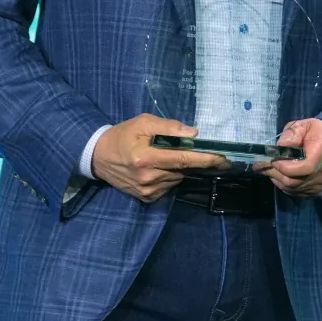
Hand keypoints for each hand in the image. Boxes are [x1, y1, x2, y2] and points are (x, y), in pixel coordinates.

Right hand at [91, 113, 228, 201]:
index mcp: (146, 158)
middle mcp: (147, 177)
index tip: (223, 158)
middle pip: (182, 170)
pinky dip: (170, 176)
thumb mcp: (143, 122)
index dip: (205, 159)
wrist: (98, 157)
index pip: (183, 159)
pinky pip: (169, 186)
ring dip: (178, 168)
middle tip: (194, 150)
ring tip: (164, 157)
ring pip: (177, 179)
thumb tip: (194, 134)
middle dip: (192, 160)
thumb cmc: (123, 135)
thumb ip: (169, 127)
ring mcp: (147, 190)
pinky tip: (158, 168)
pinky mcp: (146, 198)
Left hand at [259, 118, 321, 197]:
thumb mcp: (304, 125)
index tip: (273, 160)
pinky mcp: (318, 191)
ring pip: (294, 188)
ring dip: (278, 180)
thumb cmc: (317, 133)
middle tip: (264, 165)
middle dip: (276, 173)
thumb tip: (280, 146)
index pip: (306, 167)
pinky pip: (297, 193)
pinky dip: (286, 186)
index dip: (286, 167)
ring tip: (272, 169)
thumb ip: (292, 133)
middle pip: (295, 180)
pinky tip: (282, 176)